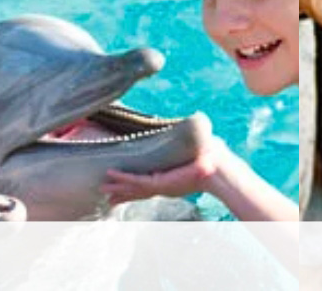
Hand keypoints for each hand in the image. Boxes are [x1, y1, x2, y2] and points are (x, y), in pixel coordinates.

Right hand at [100, 138, 227, 204]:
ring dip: (117, 187)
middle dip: (121, 194)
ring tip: (102, 190)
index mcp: (169, 180)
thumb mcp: (197, 153)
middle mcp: (162, 186)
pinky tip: (111, 175)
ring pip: (133, 187)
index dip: (134, 187)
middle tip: (106, 199)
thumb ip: (192, 142)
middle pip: (136, 191)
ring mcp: (160, 185)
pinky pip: (137, 180)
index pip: (147, 185)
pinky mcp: (160, 182)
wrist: (218, 170)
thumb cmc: (211, 162)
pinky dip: (123, 177)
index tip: (123, 191)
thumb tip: (194, 122)